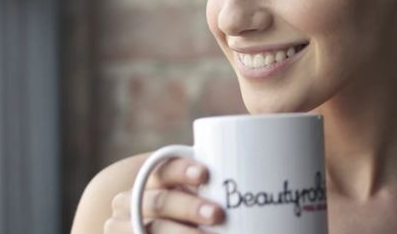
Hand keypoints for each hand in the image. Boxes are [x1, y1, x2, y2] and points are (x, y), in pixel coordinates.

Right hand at [103, 158, 222, 232]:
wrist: (150, 226)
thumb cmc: (191, 204)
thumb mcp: (196, 191)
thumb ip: (216, 183)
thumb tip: (271, 179)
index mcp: (150, 180)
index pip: (163, 168)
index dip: (181, 170)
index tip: (205, 174)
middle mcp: (130, 202)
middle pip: (159, 202)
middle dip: (188, 208)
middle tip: (218, 214)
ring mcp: (124, 228)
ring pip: (152, 230)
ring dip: (181, 233)